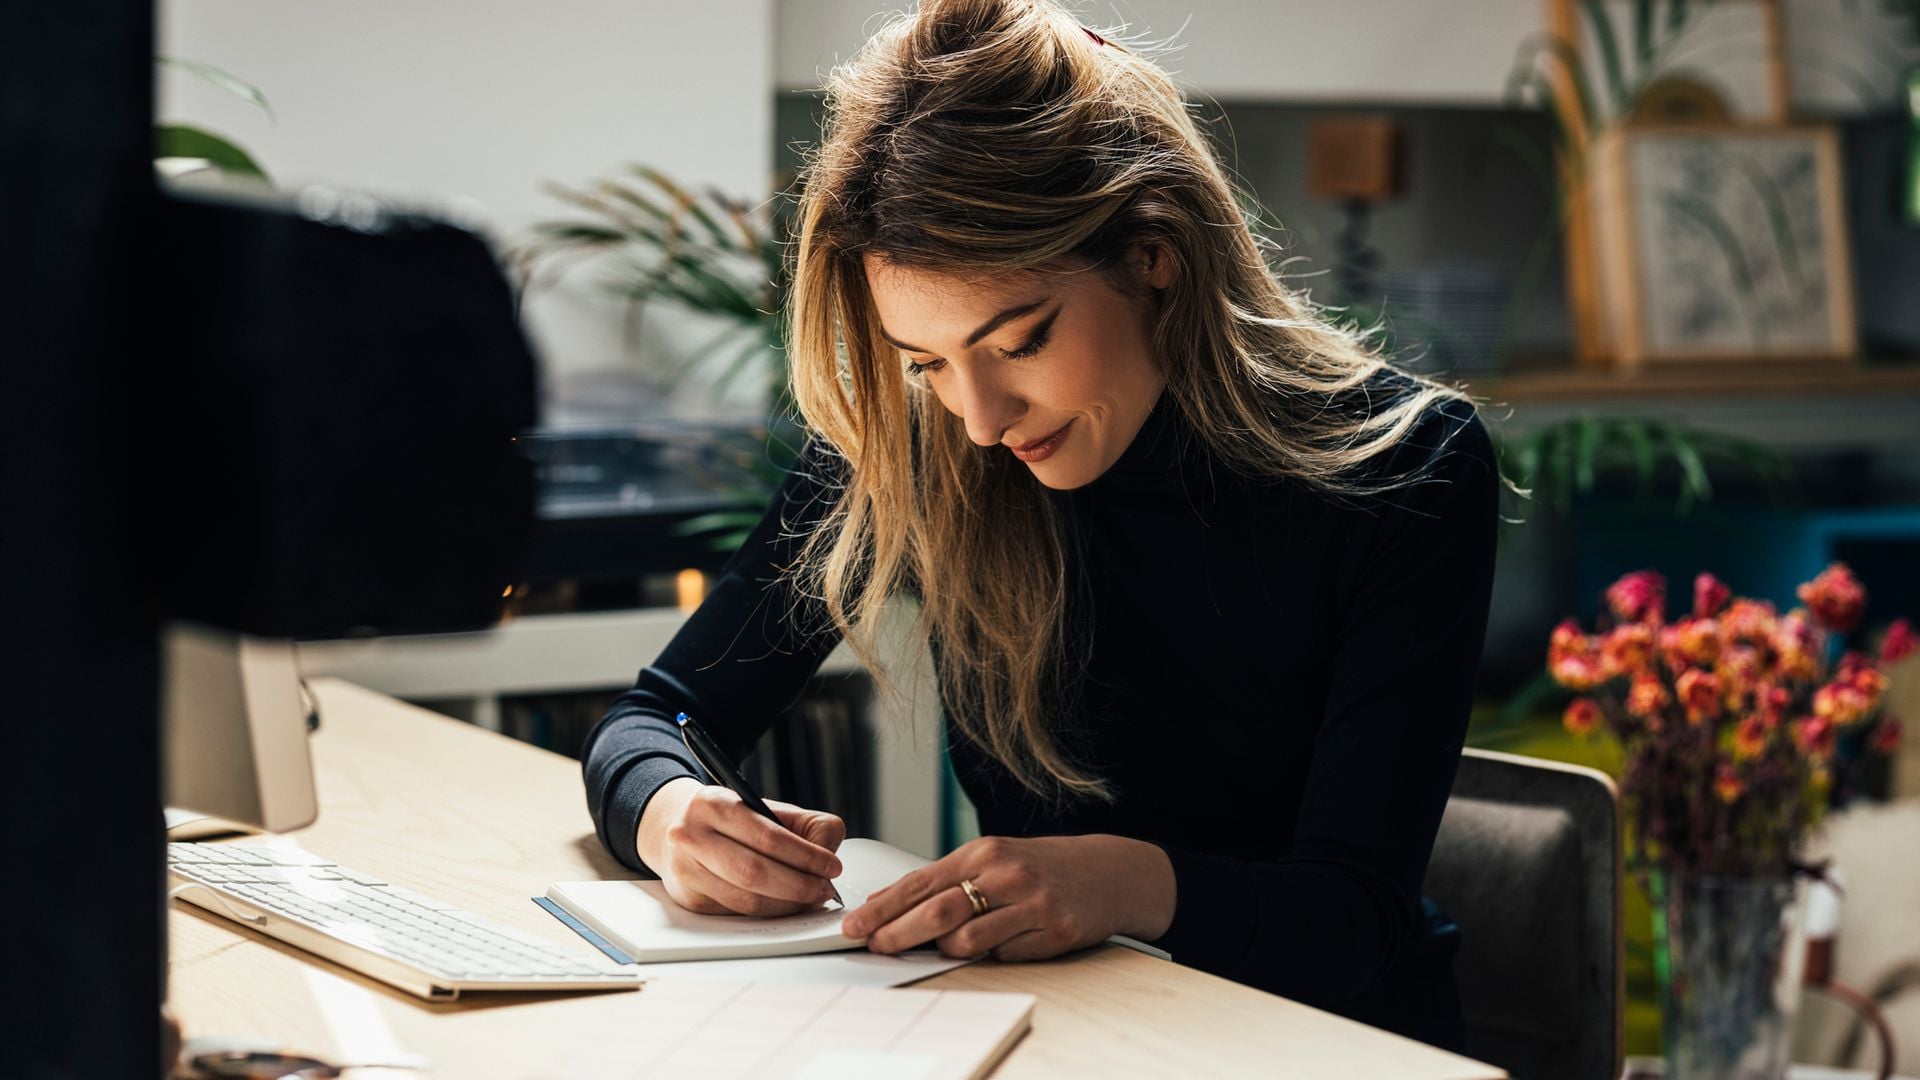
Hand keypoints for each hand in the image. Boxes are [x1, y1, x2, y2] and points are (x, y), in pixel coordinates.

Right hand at [636, 776, 845, 916]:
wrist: (676, 828)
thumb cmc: (731, 820)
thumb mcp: (765, 808)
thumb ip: (804, 825)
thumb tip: (828, 853)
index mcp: (715, 804)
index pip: (768, 837)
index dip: (806, 856)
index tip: (832, 867)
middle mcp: (692, 835)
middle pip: (754, 872)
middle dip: (798, 886)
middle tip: (823, 890)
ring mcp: (686, 869)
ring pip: (745, 900)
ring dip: (785, 904)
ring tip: (809, 898)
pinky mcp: (688, 898)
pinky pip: (736, 913)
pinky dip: (767, 912)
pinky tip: (783, 904)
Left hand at [840, 834, 1174, 961]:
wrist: (1108, 872)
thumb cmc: (1040, 867)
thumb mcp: (990, 860)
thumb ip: (943, 880)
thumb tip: (885, 902)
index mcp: (984, 852)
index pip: (921, 882)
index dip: (882, 907)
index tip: (854, 925)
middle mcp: (1007, 873)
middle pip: (938, 911)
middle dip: (898, 933)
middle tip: (874, 946)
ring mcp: (1033, 902)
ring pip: (968, 939)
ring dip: (947, 949)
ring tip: (945, 946)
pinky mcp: (1056, 930)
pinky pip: (1006, 955)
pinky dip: (993, 956)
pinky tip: (1000, 944)